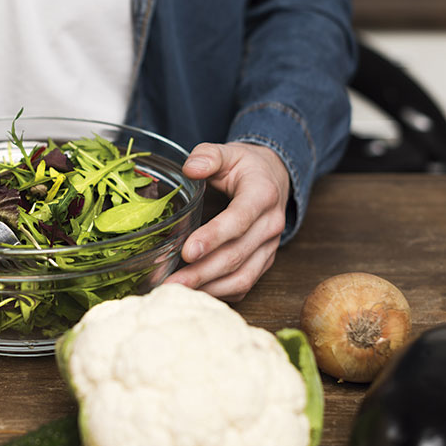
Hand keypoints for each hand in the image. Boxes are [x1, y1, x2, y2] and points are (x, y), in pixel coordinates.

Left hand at [164, 142, 289, 300]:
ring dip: (208, 288)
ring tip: (176, 292)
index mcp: (262, 195)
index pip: (239, 220)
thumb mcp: (228, 152)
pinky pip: (244, 285)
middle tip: (171, 283)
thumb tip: (190, 168)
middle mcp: (270, 225)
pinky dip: (219, 293)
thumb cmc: (246, 167)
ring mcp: (269, 248)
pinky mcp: (263, 263)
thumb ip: (208, 156)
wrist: (274, 179)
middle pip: (237, 255)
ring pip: (242, 277)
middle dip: (202, 272)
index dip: (214, 237)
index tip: (188, 250)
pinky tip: (193, 293)